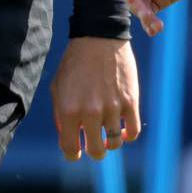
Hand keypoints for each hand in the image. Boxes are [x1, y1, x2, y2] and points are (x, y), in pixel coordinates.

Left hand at [50, 36, 140, 161]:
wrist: (98, 38)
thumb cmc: (75, 63)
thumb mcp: (58, 88)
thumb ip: (60, 115)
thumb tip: (69, 136)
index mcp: (68, 111)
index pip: (70, 149)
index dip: (73, 154)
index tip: (76, 151)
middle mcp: (90, 113)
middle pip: (96, 150)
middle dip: (94, 151)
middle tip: (95, 144)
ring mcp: (112, 107)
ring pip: (115, 143)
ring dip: (111, 143)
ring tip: (109, 135)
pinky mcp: (130, 100)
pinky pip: (133, 130)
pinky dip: (128, 135)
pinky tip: (124, 130)